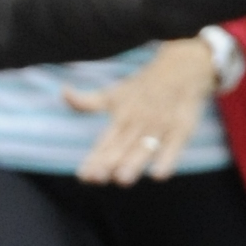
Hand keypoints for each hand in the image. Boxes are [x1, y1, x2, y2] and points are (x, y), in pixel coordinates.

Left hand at [65, 38, 215, 185]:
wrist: (182, 67)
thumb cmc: (143, 87)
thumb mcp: (114, 94)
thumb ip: (87, 101)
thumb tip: (63, 92)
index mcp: (121, 117)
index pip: (105, 142)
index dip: (95, 159)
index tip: (83, 176)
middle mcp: (139, 122)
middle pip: (123, 146)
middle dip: (110, 162)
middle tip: (98, 178)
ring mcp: (160, 125)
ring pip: (145, 148)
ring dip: (134, 162)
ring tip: (122, 178)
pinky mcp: (182, 128)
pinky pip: (175, 147)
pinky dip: (168, 159)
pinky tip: (159, 175)